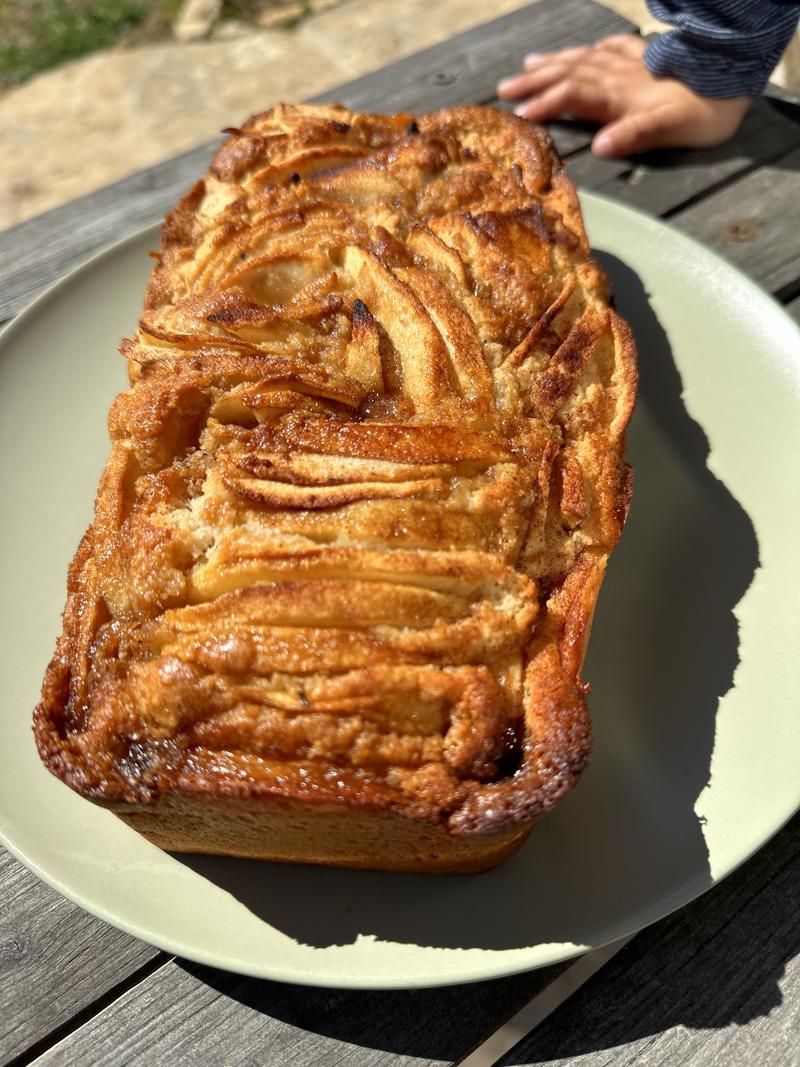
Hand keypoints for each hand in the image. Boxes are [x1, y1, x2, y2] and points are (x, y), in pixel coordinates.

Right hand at [497, 34, 749, 156]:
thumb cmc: (703, 114)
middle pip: (570, 74)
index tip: (518, 115)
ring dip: (555, 62)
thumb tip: (600, 146)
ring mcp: (633, 65)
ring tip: (529, 64)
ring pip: (585, 59)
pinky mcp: (650, 60)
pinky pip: (616, 48)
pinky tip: (590, 47)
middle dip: (536, 81)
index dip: (544, 103)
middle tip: (504, 88)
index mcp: (619, 96)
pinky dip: (598, 48)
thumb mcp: (669, 129)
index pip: (572, 95)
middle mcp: (620, 77)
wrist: (733, 82)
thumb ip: (633, 135)